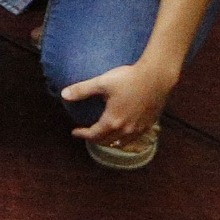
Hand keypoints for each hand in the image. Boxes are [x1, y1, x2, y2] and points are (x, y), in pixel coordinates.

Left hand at [62, 53, 178, 148]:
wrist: (156, 77)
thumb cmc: (128, 78)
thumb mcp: (102, 82)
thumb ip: (82, 90)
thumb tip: (63, 94)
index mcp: (113, 121)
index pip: (94, 135)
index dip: (82, 134)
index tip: (74, 132)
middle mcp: (126, 129)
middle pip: (106, 141)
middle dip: (94, 139)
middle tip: (86, 134)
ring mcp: (139, 129)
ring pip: (120, 143)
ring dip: (109, 141)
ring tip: (102, 135)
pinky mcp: (149, 124)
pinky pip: (133, 139)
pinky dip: (123, 139)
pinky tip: (122, 132)